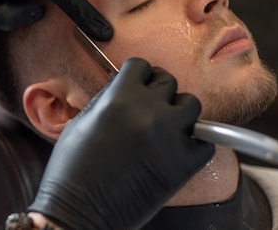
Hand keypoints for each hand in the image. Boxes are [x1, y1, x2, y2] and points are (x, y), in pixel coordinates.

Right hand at [28, 58, 214, 229]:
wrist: (79, 212)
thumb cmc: (72, 169)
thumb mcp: (81, 121)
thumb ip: (107, 98)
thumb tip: (124, 86)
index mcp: (120, 97)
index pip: (142, 65)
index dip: (138, 75)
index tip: (137, 85)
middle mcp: (149, 111)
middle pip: (169, 81)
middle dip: (158, 92)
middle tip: (148, 107)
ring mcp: (170, 137)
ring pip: (192, 105)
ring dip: (179, 112)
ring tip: (165, 126)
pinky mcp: (184, 164)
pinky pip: (205, 142)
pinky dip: (194, 143)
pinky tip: (177, 149)